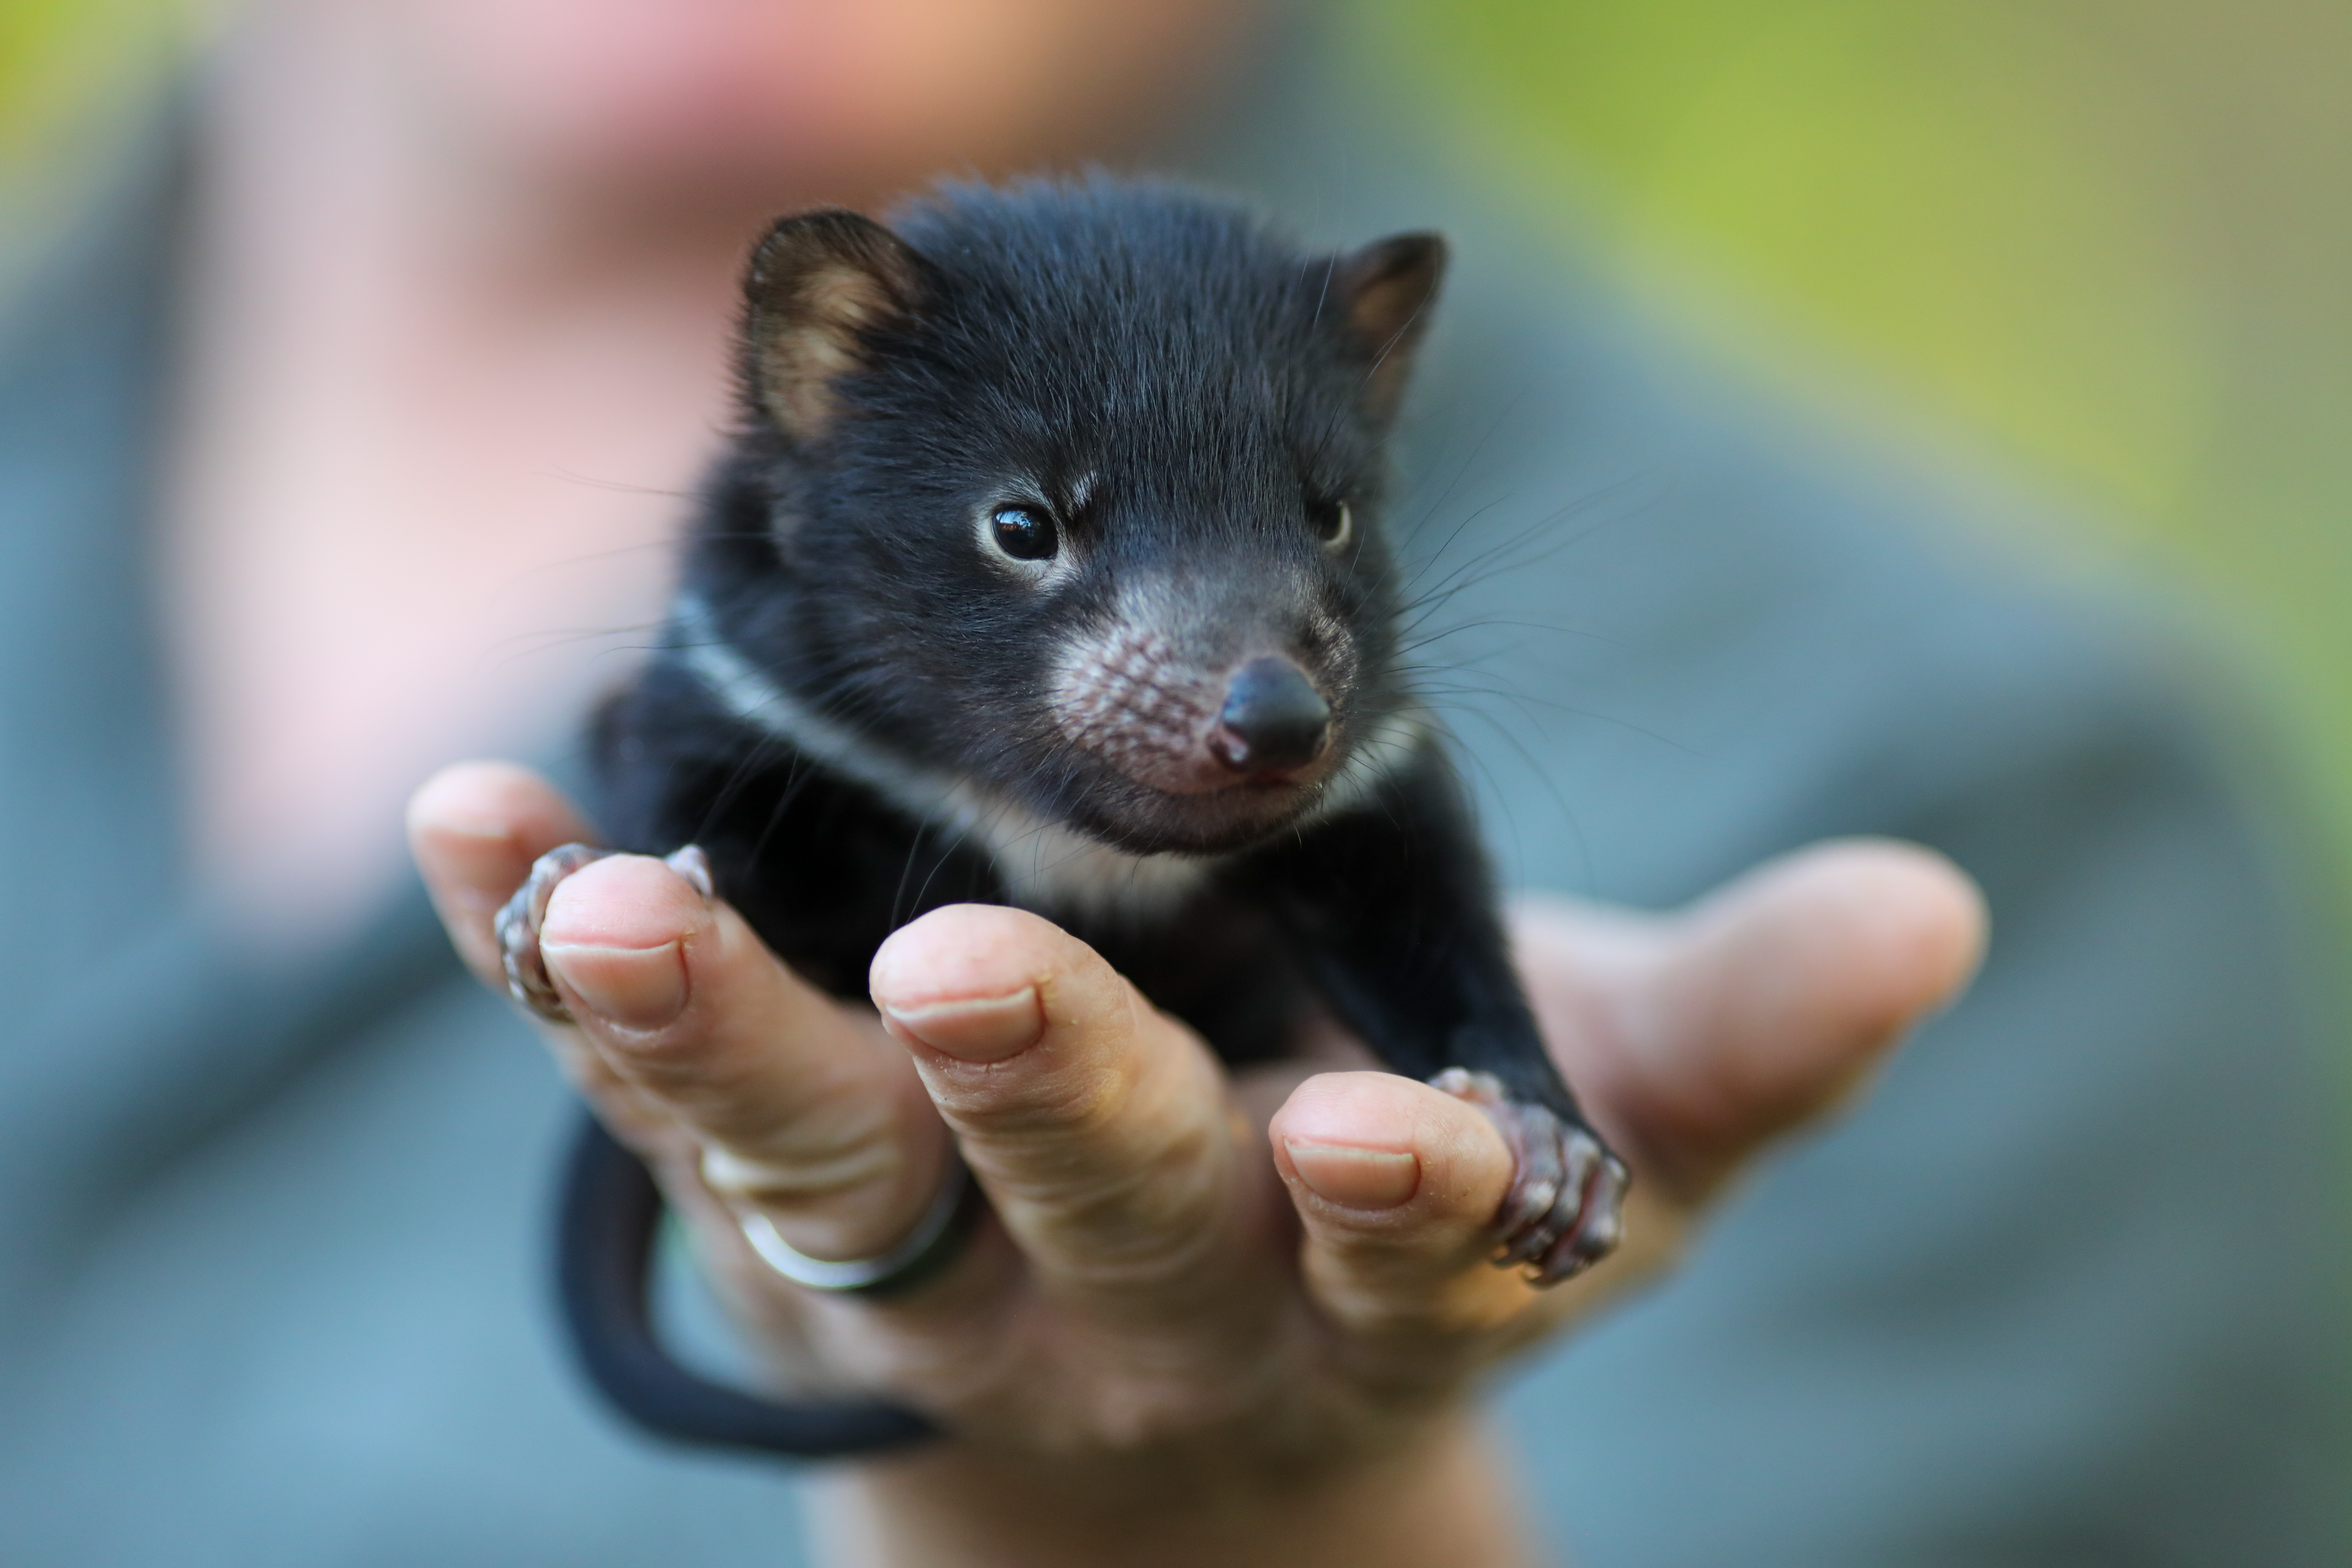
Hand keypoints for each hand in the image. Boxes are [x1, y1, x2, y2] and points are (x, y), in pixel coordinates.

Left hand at [409, 761, 1983, 1567]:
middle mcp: (1123, 1276)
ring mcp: (922, 1244)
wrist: (1164, 1345)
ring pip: (812, 1158)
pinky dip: (550, 964)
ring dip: (705, 1030)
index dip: (1405, 1193)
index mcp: (1344, 1252)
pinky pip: (643, 1081)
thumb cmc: (1392, 1180)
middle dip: (1045, 1090)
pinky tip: (482, 831)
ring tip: (606, 901)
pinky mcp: (774, 1181)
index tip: (1394, 1133)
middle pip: (1083, 1193)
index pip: (1391, 1236)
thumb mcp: (1593, 1130)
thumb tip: (1930, 920)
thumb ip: (1743, 1038)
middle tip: (970, 977)